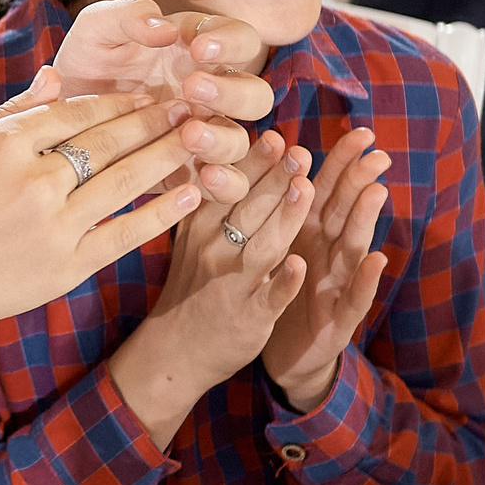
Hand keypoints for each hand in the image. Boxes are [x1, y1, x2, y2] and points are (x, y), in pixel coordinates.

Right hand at [0, 71, 208, 335]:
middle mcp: (33, 181)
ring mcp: (51, 226)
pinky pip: (123, 235)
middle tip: (189, 104)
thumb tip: (56, 75)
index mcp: (4, 146)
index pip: (76, 113)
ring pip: (124, 181)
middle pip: (107, 141)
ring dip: (166, 155)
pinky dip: (158, 214)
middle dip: (152, 119)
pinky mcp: (64, 267)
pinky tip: (187, 194)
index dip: (118, 101)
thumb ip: (12, 112)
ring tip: (198, 138)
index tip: (147, 92)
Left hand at [51, 0, 272, 191]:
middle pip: (255, 95)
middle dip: (231, 93)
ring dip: (222, 138)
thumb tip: (163, 27)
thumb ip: (128, 16)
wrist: (59, 116)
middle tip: (192, 88)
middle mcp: (212, 95)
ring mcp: (205, 136)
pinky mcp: (191, 173)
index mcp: (199, 51)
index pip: (240, 39)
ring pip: (240, 141)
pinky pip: (228, 185)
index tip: (199, 47)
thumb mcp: (97, 30)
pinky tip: (204, 175)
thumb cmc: (85, 64)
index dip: (230, 42)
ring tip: (189, 134)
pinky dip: (226, 183)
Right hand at [108, 130, 316, 437]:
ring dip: (286, 216)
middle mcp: (215, 250)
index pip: (228, 187)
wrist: (176, 350)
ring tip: (307, 187)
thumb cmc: (191, 285)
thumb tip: (219, 149)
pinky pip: (270, 296)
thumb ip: (207, 198)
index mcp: (200, 227)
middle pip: (249, 208)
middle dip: (275, 178)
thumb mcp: (190, 238)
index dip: (252, 162)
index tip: (272, 134)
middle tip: (297, 150)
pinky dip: (284, 281)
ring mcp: (233, 283)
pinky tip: (299, 265)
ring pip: (264, 245)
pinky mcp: (251, 315)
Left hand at [258, 130, 389, 410]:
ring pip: (352, 249)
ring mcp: (338, 288)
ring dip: (364, 220)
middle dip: (360, 181)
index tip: (357, 132)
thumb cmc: (281, 294)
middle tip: (377, 151)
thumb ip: (288, 212)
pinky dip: (365, 280)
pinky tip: (377, 260)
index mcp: (310, 237)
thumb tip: (282, 162)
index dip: (342, 164)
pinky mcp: (339, 321)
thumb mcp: (282, 250)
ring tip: (377, 192)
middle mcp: (329, 257)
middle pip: (345, 213)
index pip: (328, 192)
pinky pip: (353, 298)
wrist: (285, 357)